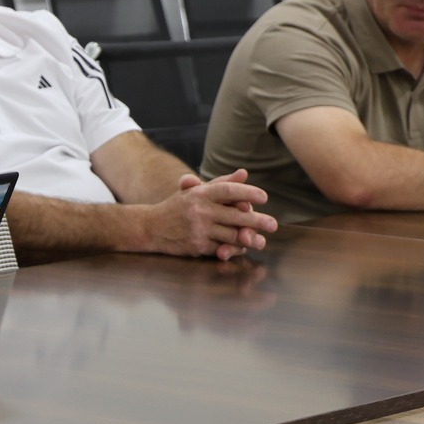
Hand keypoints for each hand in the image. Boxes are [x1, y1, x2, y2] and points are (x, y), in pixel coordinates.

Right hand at [138, 170, 275, 260]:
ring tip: (262, 240)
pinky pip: (222, 248)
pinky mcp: (197, 246)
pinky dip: (233, 249)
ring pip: (232, 235)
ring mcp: (199, 229)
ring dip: (249, 239)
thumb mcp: (196, 191)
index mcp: (200, 193)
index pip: (229, 191)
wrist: (151, 227)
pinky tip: (241, 248)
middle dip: (257, 221)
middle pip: (236, 215)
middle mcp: (200, 210)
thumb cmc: (177, 207)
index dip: (249, 193)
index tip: (264, 197)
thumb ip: (221, 183)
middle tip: (273, 224)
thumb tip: (243, 173)